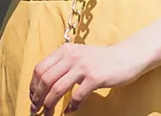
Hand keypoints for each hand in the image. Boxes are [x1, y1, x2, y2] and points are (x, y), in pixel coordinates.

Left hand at [29, 42, 147, 112]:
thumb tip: (44, 85)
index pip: (40, 68)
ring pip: (57, 89)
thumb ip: (64, 64)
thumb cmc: (103, 59)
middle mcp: (72, 56)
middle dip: (37, 98)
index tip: (33, 98)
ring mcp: (84, 66)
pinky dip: (71, 107)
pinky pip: (76, 96)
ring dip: (49, 105)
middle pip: (45, 80)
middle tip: (36, 110)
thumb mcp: (80, 55)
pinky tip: (69, 111)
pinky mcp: (95, 77)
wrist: (128, 56)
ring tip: (48, 114)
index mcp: (66, 50)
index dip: (33, 86)